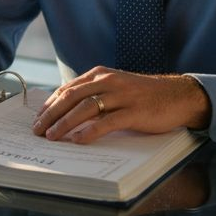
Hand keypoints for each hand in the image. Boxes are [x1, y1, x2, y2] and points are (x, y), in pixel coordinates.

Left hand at [31, 67, 210, 143]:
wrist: (177, 95)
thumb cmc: (143, 95)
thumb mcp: (115, 87)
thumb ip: (94, 94)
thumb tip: (67, 111)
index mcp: (100, 74)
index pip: (67, 89)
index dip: (50, 104)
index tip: (38, 119)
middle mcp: (108, 81)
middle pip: (71, 97)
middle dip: (51, 114)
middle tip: (38, 130)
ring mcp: (121, 96)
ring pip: (85, 108)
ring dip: (64, 123)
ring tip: (51, 136)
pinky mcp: (134, 111)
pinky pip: (107, 122)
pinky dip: (90, 131)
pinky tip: (78, 140)